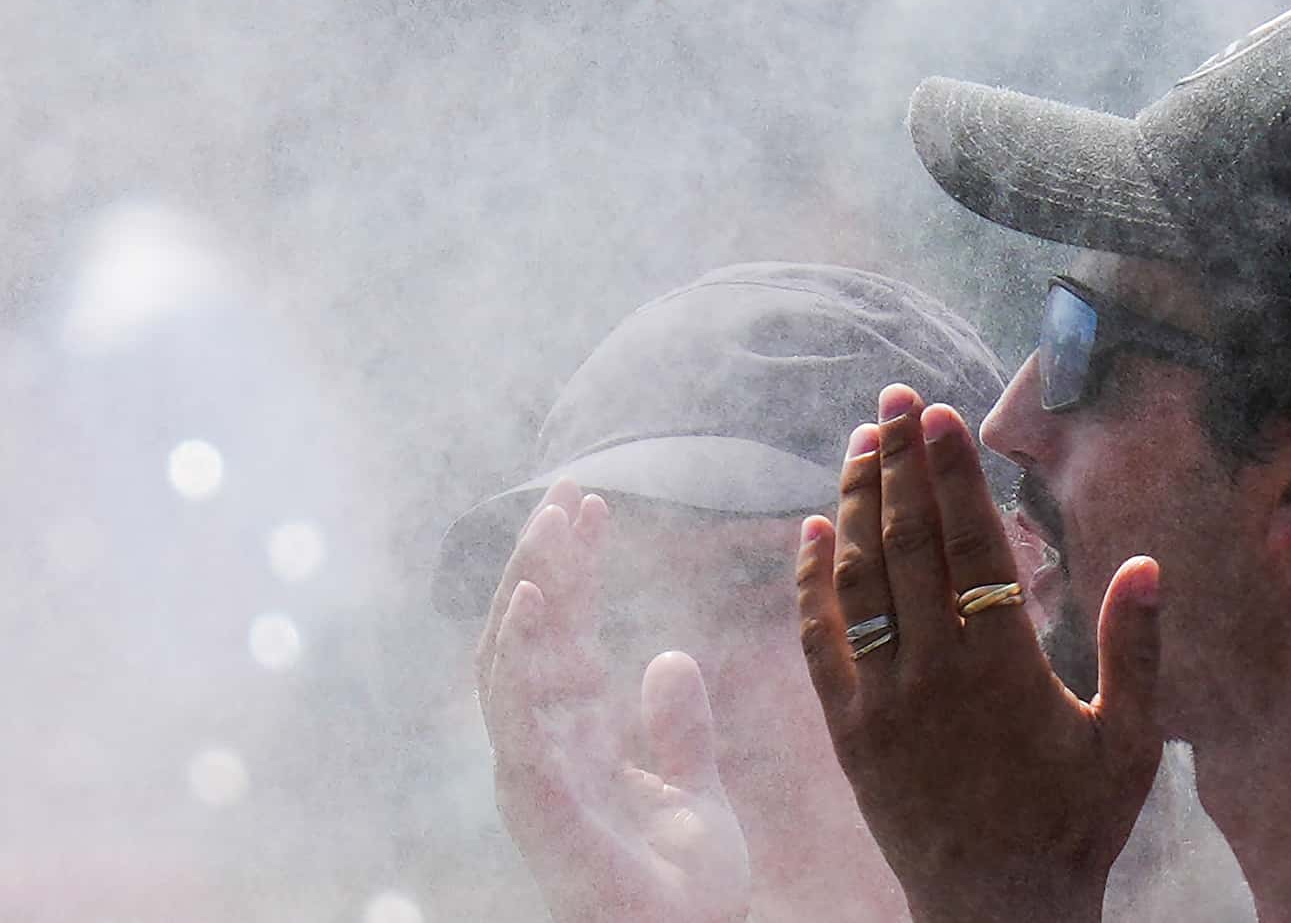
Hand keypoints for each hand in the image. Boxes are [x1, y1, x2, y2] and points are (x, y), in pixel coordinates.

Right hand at [477, 481, 750, 922]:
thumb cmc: (685, 896)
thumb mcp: (695, 791)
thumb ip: (679, 727)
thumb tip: (668, 656)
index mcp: (578, 743)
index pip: (564, 636)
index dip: (572, 570)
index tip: (592, 504)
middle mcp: (546, 750)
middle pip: (532, 635)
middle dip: (545, 560)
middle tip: (568, 488)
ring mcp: (535, 774)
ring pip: (514, 659)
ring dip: (530, 585)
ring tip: (551, 521)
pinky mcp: (540, 801)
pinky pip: (519, 713)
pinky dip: (521, 652)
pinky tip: (535, 597)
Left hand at [797, 387, 1161, 922]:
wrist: (996, 915)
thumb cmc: (1072, 827)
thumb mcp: (1127, 746)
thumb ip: (1133, 651)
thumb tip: (1146, 563)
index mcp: (1003, 665)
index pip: (970, 543)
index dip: (951, 472)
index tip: (937, 413)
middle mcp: (934, 670)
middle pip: (908, 542)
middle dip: (900, 461)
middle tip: (892, 398)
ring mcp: (882, 698)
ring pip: (859, 578)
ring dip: (856, 503)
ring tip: (861, 443)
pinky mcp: (847, 729)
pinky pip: (819, 640)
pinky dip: (810, 580)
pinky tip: (810, 529)